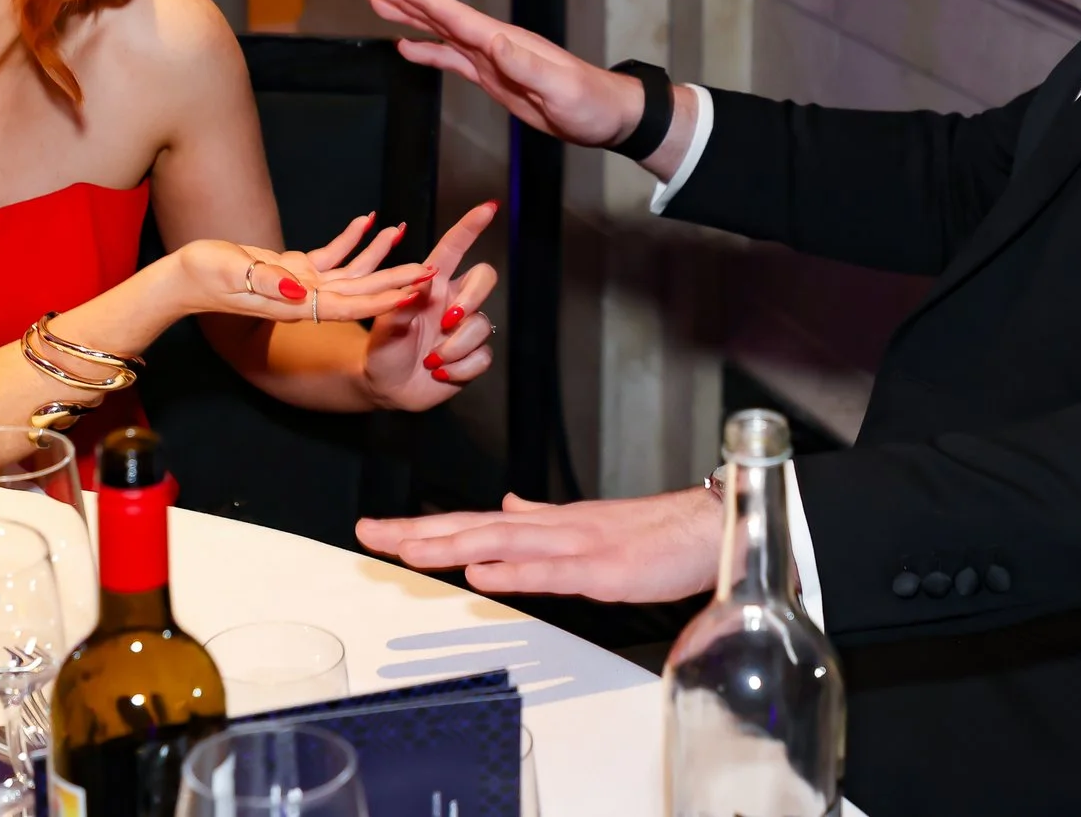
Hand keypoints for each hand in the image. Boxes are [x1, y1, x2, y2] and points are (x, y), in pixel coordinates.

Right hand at [173, 213, 436, 323]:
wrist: (183, 278)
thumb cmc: (202, 276)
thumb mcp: (231, 275)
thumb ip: (267, 283)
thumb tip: (302, 292)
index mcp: (295, 305)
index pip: (349, 305)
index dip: (384, 300)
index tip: (415, 294)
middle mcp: (305, 299)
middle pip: (359, 291)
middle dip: (395, 282)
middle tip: (430, 271)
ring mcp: (300, 285)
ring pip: (350, 273)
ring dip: (379, 256)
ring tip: (406, 236)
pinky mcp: (292, 270)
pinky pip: (331, 255)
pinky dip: (351, 239)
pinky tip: (369, 221)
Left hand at [356, 487, 721, 601]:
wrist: (711, 528)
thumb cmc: (656, 533)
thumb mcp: (589, 527)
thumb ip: (543, 520)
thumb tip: (508, 507)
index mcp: (548, 525)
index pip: (474, 523)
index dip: (425, 527)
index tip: (380, 532)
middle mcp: (555, 530)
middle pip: (476, 528)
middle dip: (420, 532)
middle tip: (369, 534)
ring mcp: (579, 547)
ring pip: (505, 542)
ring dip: (454, 545)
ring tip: (409, 550)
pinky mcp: (605, 570)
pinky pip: (554, 571)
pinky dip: (516, 571)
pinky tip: (484, 574)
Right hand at [364, 0, 641, 149]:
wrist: (606, 116)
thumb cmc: (589, 103)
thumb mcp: (560, 88)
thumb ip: (526, 66)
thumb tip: (493, 41)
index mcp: (505, 42)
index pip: (456, 16)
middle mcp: (493, 43)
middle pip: (440, 15)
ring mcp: (491, 58)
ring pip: (440, 32)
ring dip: (408, 17)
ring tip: (376, 1)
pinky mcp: (492, 76)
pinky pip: (451, 58)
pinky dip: (427, 50)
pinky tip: (406, 46)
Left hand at [364, 202, 501, 409]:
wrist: (386, 386)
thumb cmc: (383, 350)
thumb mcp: (383, 325)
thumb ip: (401, 302)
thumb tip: (424, 279)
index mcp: (431, 286)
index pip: (454, 249)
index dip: (470, 227)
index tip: (488, 207)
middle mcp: (452, 302)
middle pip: (484, 279)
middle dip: (472, 297)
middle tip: (448, 320)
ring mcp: (464, 328)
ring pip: (482, 325)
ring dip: (454, 347)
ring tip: (431, 361)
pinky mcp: (472, 355)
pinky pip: (482, 356)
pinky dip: (459, 369)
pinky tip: (440, 373)